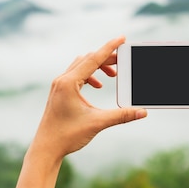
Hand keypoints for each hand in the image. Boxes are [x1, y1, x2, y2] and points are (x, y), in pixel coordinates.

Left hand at [32, 36, 146, 160]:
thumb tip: (142, 112)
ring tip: (113, 75)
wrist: (46, 149)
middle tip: (123, 62)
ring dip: (98, 66)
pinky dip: (90, 75)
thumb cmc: (67, 136)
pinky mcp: (59, 91)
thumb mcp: (97, 123)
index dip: (110, 48)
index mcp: (69, 83)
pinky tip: (98, 85)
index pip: (93, 59)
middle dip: (107, 58)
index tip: (122, 38)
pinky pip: (76, 74)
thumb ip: (121, 116)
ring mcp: (59, 85)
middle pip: (88, 59)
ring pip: (81, 65)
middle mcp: (62, 80)